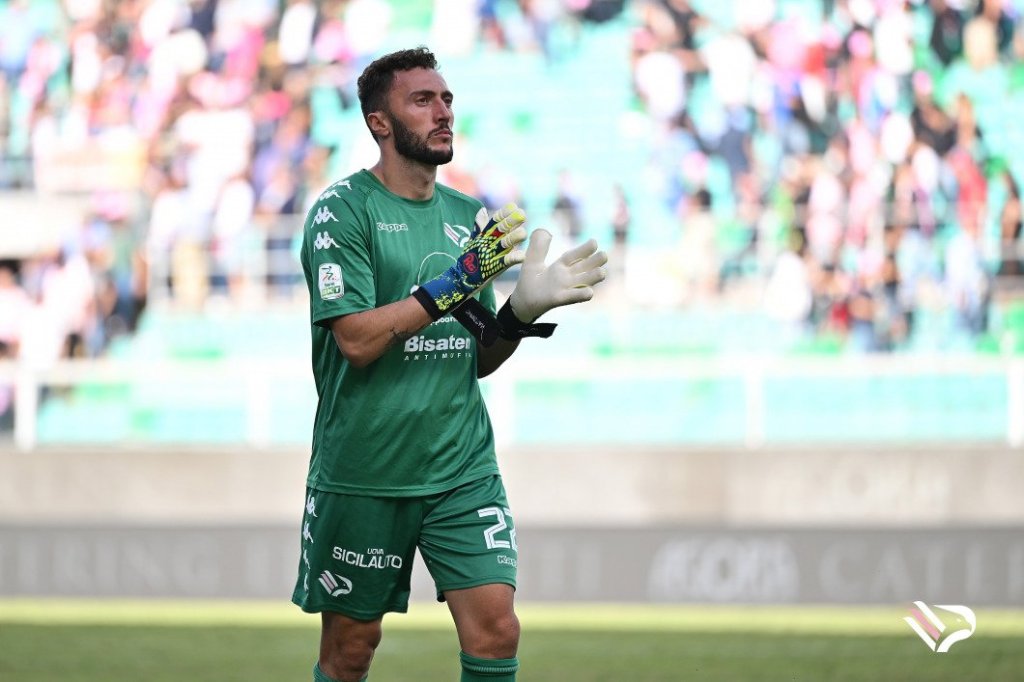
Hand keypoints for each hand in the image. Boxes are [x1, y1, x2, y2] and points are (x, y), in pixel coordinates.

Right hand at [413, 203, 526, 318]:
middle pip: (500, 230)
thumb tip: (482, 211)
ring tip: (523, 233)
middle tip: (522, 215)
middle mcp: (488, 243)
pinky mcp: (493, 269)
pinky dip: (512, 259)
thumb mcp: (474, 241)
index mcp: (485, 236)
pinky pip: (504, 262)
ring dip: (513, 238)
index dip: (503, 213)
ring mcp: (490, 255)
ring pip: (504, 245)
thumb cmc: (469, 259)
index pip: (494, 221)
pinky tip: (522, 256)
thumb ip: (480, 226)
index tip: (513, 206)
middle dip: (511, 222)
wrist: (460, 280)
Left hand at [508, 229, 607, 322]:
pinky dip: (581, 295)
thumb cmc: (529, 282)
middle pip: (584, 268)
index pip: (574, 256)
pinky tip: (590, 292)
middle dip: (594, 262)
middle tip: (604, 255)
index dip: (584, 250)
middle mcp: (566, 277)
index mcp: (560, 266)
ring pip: (583, 282)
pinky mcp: (558, 299)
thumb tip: (545, 231)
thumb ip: (538, 247)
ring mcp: (564, 288)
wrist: (521, 303)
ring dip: (593, 278)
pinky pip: (572, 297)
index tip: (594, 242)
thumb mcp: (531, 261)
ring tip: (603, 273)